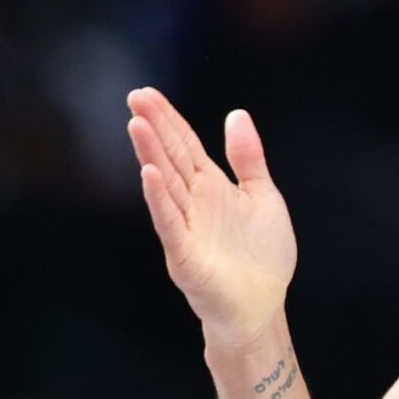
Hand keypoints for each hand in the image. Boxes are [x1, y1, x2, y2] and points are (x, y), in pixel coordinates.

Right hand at [128, 88, 296, 346]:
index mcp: (211, 186)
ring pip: (165, 184)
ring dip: (151, 155)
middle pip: (170, 157)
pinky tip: (149, 175)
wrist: (262, 305)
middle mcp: (194, 202)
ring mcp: (186, 227)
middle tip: (135, 97)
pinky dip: (159, 199)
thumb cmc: (263, 256)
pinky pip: (169, 223)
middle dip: (154, 127)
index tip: (147, 93)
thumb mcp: (264, 196)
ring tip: (137, 125)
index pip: (184, 144)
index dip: (168, 118)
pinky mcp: (184, 255)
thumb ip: (248, 159)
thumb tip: (236, 115)